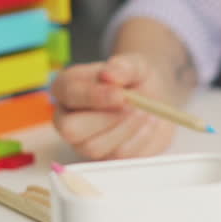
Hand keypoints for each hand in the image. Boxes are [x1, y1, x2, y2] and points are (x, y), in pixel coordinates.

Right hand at [51, 53, 175, 158]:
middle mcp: (67, 118)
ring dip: (126, 128)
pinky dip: (139, 138)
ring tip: (145, 111)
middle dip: (107, 119)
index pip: (69, 95)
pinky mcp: (104, 157)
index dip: (94, 96)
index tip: (121, 95)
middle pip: (71, 129)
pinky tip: (148, 122)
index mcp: (67, 88)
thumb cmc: (134, 79)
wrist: (153, 98)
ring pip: (94, 147)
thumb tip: (108, 75)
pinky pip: (117, 156)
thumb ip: (122, 66)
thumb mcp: (135, 64)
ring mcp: (83, 142)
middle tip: (135, 106)